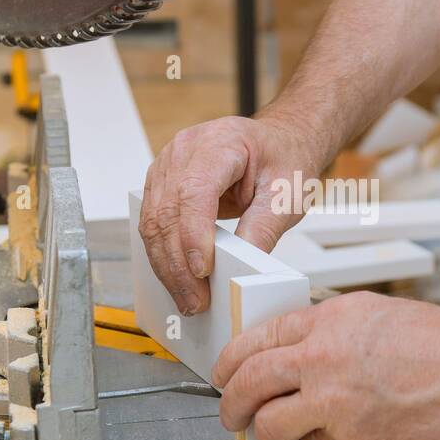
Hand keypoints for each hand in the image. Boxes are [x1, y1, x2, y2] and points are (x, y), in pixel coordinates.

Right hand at [139, 115, 324, 314]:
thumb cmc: (284, 157)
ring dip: (167, 265)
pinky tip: (177, 278)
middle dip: (179, 264)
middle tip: (197, 299)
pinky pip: (152, 223)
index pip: (194, 192)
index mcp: (220, 143)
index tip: (203, 271)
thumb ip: (263, 230)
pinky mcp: (162, 184)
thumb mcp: (287, 195)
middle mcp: (185, 149)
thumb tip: (240, 269)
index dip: (194, 235)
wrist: (280, 140)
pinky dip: (163, 255)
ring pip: (152, 222)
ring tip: (188, 297)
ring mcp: (168, 165)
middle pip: (167, 212)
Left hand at [213, 291, 439, 439]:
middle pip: (246, 382)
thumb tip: (308, 352)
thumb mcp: (385, 316)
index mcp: (332, 320)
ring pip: (269, 426)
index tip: (225, 376)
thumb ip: (339, 332)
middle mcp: (325, 356)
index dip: (231, 362)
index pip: (256, 338)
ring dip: (267, 437)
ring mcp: (336, 402)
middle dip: (230, 404)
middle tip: (233, 416)